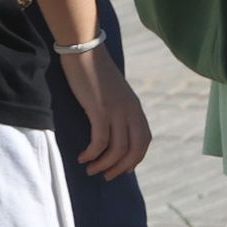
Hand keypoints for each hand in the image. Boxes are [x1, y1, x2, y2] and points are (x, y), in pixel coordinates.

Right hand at [57, 45, 151, 178]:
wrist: (85, 51)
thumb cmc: (94, 72)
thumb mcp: (113, 94)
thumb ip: (117, 110)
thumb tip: (112, 131)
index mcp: (135, 107)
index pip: (144, 140)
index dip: (136, 158)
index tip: (122, 169)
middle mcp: (130, 110)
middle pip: (136, 148)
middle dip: (122, 167)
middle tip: (105, 176)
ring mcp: (117, 110)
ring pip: (118, 149)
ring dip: (104, 164)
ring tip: (90, 169)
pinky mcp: (100, 109)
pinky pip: (100, 141)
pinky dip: (92, 153)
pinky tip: (82, 156)